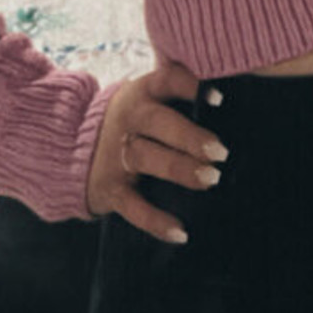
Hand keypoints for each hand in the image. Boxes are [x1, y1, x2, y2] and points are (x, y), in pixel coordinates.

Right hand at [85, 60, 228, 243]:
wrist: (73, 148)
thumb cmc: (135, 121)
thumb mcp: (149, 99)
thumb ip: (182, 98)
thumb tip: (239, 103)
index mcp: (144, 92)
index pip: (167, 81)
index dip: (191, 86)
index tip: (220, 97)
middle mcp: (129, 120)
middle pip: (157, 123)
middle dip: (189, 136)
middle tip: (221, 151)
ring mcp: (117, 155)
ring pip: (146, 159)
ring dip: (179, 169)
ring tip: (211, 179)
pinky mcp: (111, 189)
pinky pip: (133, 207)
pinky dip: (156, 221)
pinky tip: (181, 231)